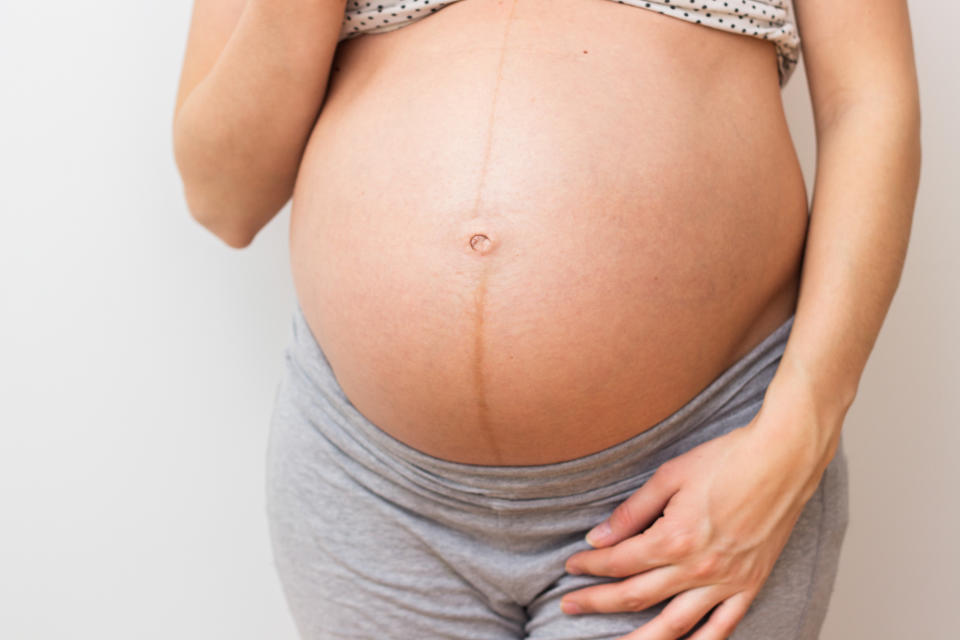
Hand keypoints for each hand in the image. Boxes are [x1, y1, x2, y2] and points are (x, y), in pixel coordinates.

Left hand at [561, 394, 834, 639]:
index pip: (619, 562)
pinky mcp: (749, 585)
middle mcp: (698, 568)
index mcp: (675, 538)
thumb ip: (632, 512)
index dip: (590, 566)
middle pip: (636, 596)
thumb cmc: (728, 460)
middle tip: (569, 605)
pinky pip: (721, 628)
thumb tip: (598, 537)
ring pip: (673, 626)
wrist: (783, 459)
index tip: (572, 566)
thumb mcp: (670, 476)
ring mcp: (726, 582)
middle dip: (597, 602)